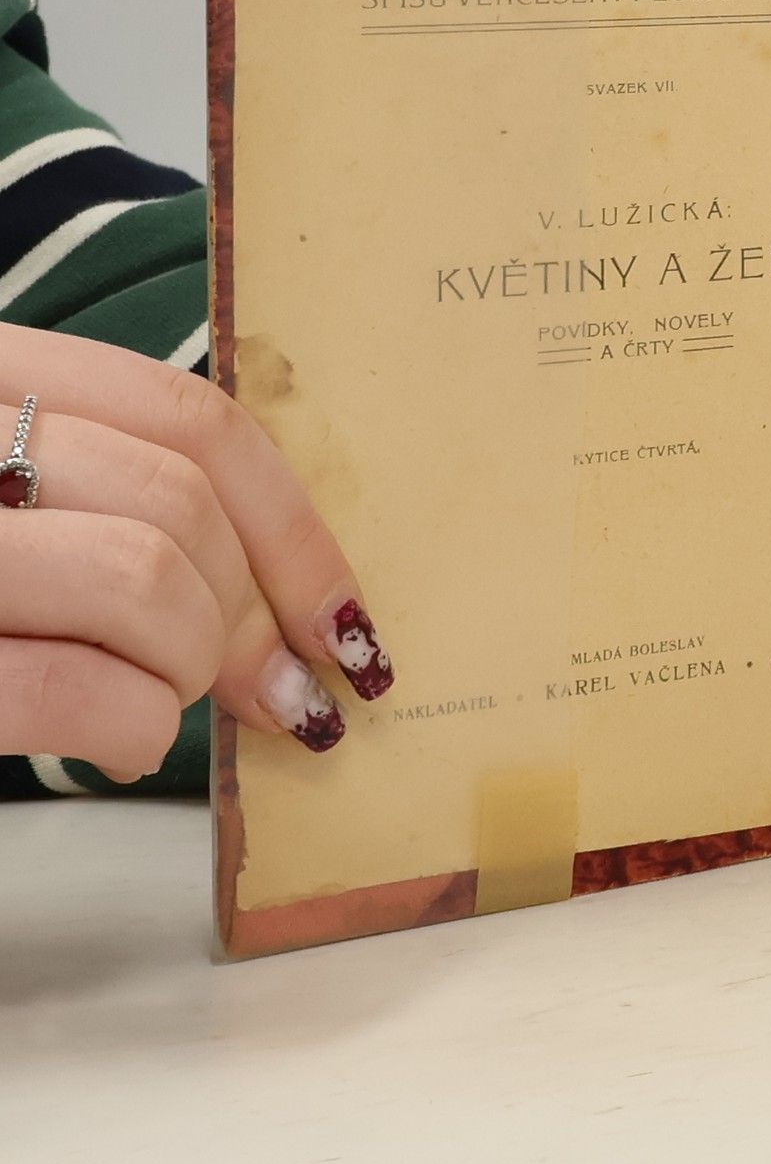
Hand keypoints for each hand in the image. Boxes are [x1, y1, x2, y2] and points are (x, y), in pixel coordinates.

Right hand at [0, 324, 393, 779]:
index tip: (344, 618)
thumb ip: (118, 492)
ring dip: (189, 666)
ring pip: (145, 579)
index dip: (294, 527)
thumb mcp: (18, 486)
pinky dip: (129, 728)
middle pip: (182, 503)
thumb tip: (284, 586)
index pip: (193, 419)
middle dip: (250, 617)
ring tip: (154, 702)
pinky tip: (114, 744)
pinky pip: (79, 689)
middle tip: (271, 692)